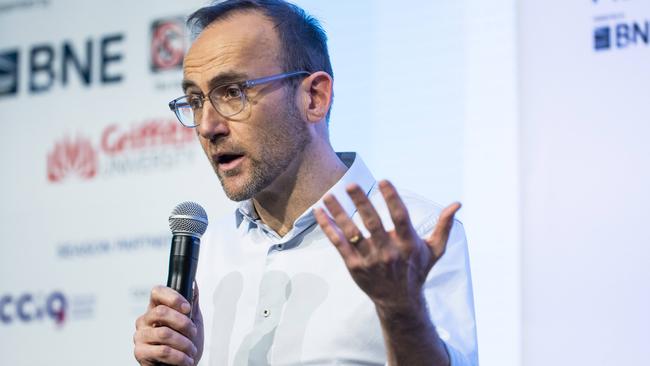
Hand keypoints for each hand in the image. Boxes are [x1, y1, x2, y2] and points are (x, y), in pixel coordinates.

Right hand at [134, 285, 203, 365]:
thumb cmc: (184, 343)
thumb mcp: (193, 321)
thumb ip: (192, 303)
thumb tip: (194, 284)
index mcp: (155, 308)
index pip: (157, 292)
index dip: (173, 297)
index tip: (187, 308)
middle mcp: (145, 320)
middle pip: (161, 312)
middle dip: (183, 323)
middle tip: (193, 332)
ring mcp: (141, 336)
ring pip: (164, 333)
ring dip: (184, 343)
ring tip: (191, 350)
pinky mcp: (141, 353)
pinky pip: (163, 351)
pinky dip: (180, 357)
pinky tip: (186, 360)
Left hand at [314, 180, 460, 310]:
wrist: (400, 302)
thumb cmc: (417, 270)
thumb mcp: (434, 250)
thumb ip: (444, 226)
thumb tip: (457, 204)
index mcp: (407, 244)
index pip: (400, 217)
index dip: (392, 198)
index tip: (383, 180)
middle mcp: (388, 251)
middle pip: (373, 223)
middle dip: (362, 203)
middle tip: (352, 184)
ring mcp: (369, 259)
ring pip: (351, 232)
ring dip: (338, 213)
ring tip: (329, 195)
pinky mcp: (354, 266)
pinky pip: (338, 244)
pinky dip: (328, 228)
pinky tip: (319, 212)